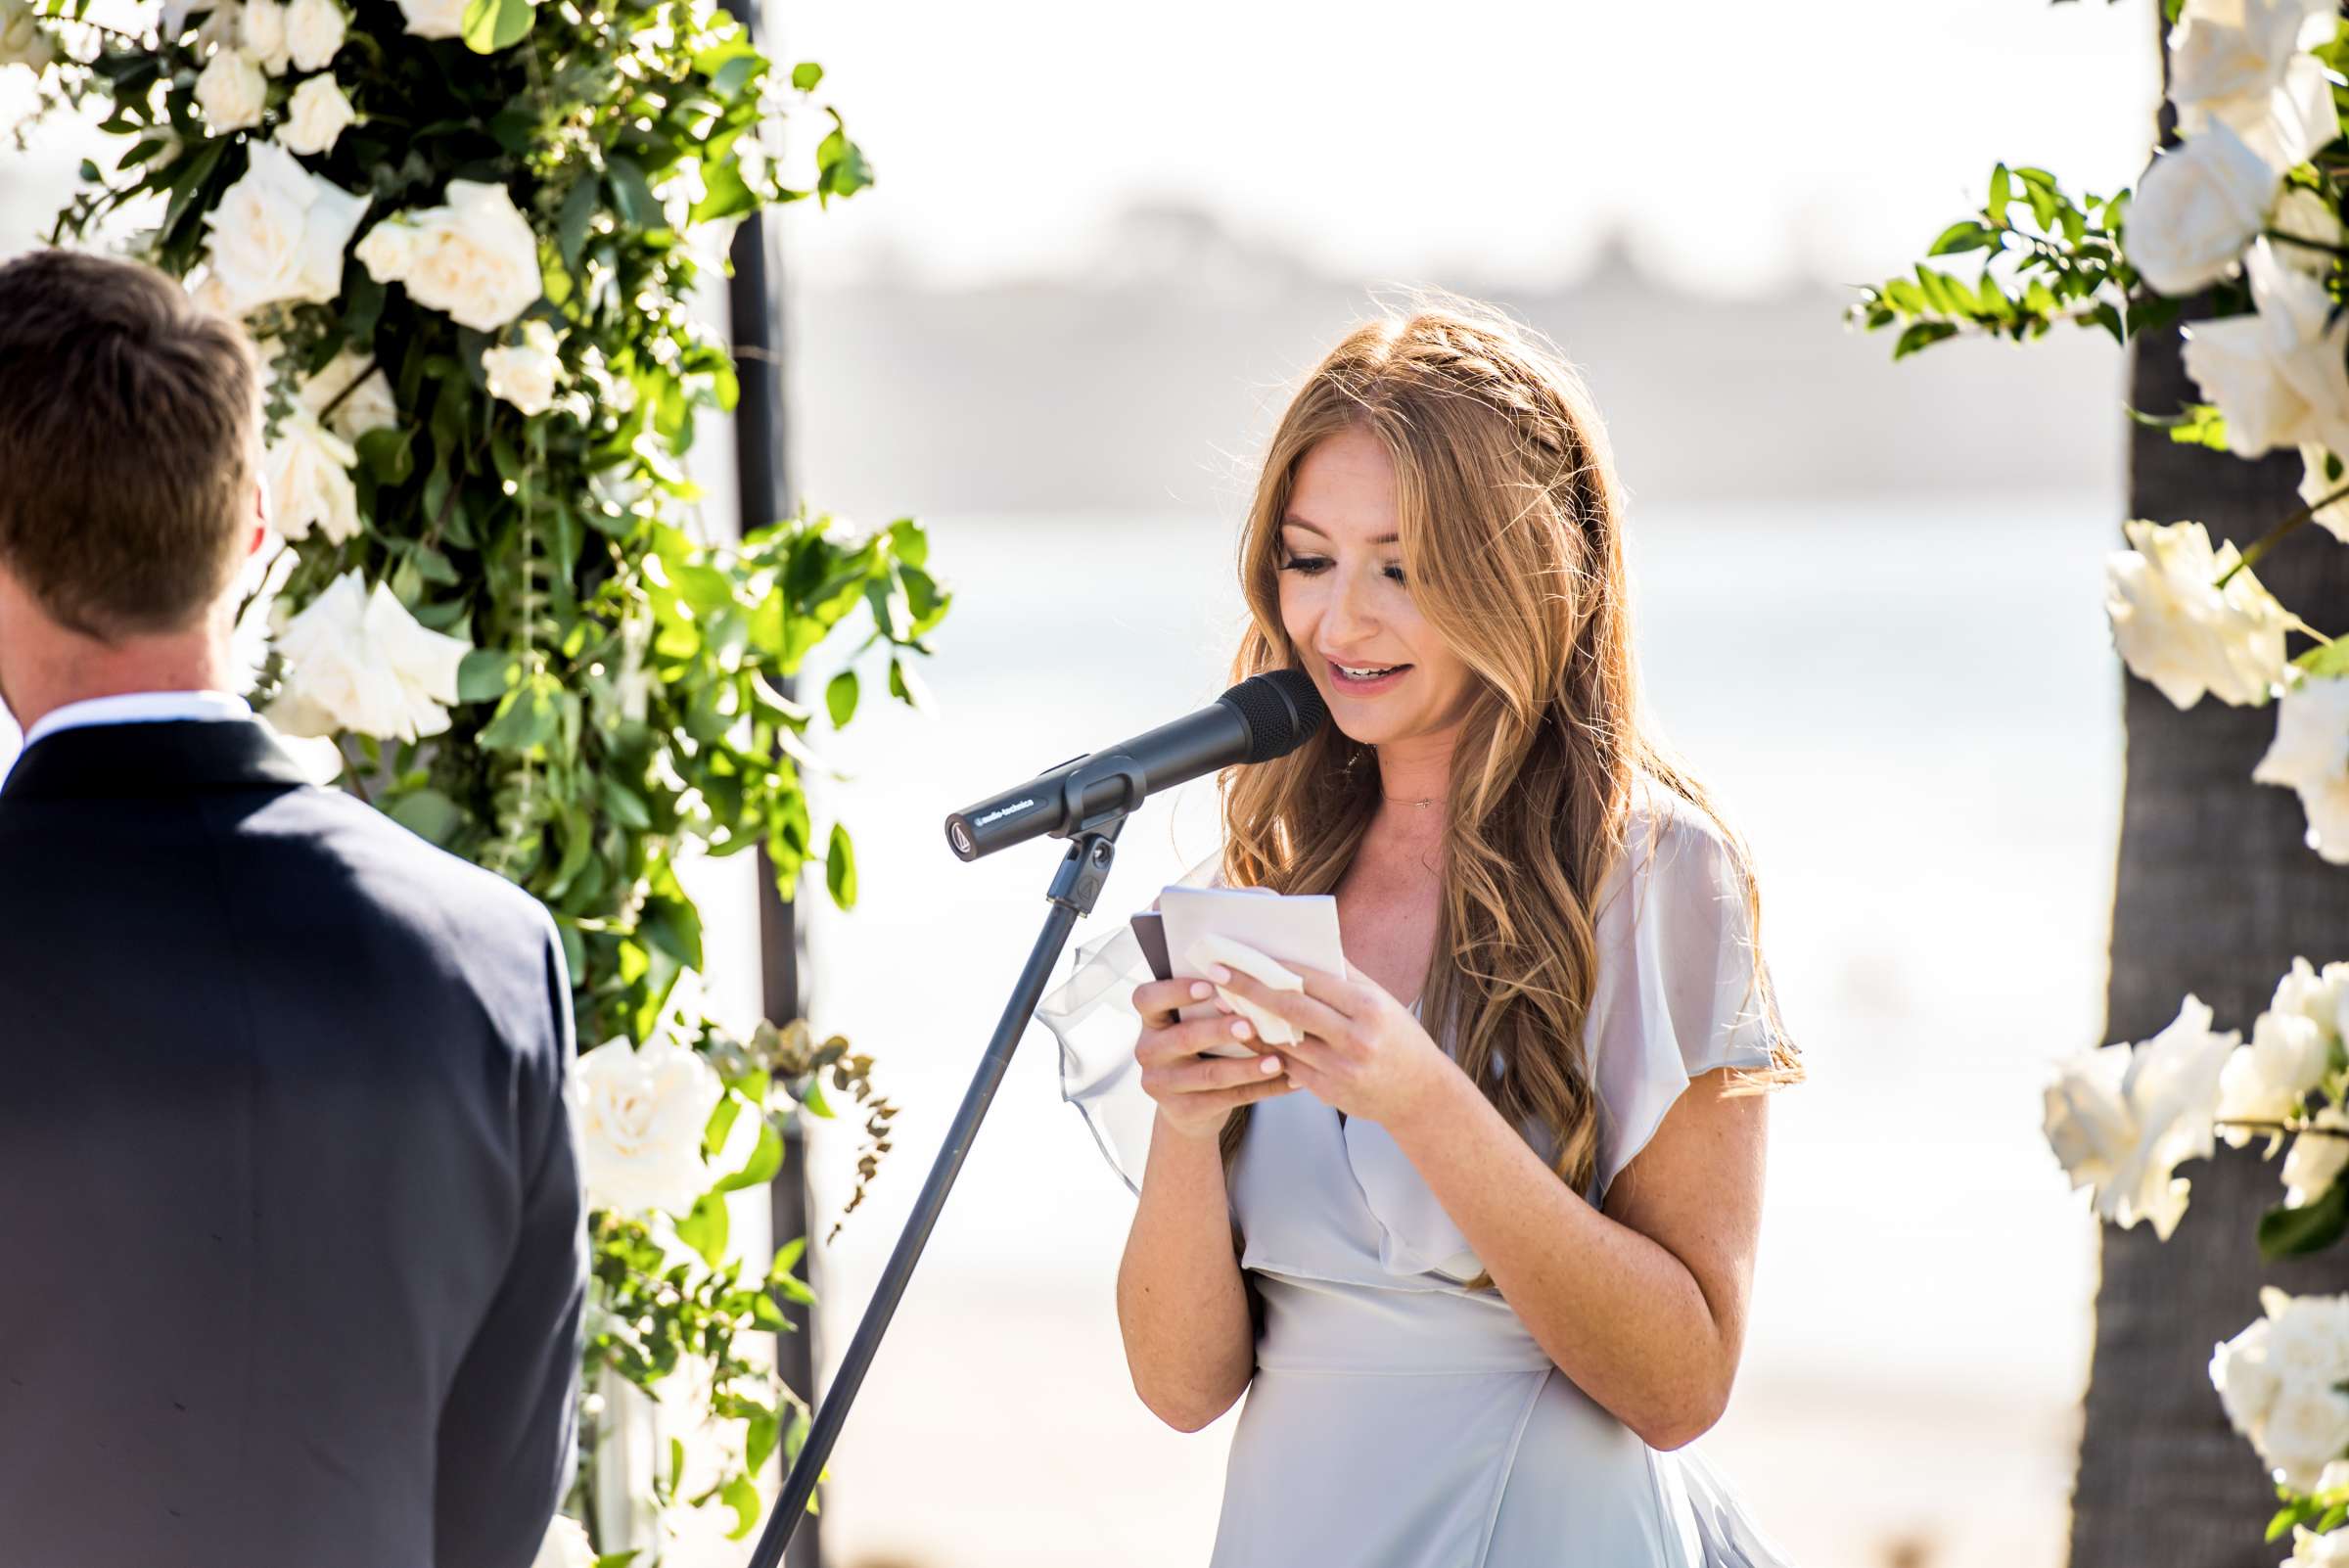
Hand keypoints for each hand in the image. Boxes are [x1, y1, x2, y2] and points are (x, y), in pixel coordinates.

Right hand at [1130, 976, 1297, 1142]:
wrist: (1188, 1106)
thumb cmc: (1200, 1047)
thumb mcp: (1193, 1024)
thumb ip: (1212, 1004)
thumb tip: (1257, 978)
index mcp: (1151, 1020)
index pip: (1147, 999)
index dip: (1175, 991)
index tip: (1209, 986)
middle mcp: (1148, 1051)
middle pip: (1183, 1038)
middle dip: (1219, 1031)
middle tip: (1250, 1026)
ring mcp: (1162, 1084)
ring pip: (1210, 1074)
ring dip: (1248, 1067)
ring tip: (1278, 1061)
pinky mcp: (1184, 1111)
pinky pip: (1228, 1099)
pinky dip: (1262, 1089)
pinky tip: (1288, 1081)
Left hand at [1204, 960, 1453, 1129]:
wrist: (1420, 1095)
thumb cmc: (1399, 1038)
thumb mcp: (1382, 1000)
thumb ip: (1345, 975)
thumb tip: (1307, 943)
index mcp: (1369, 1008)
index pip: (1311, 980)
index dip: (1272, 966)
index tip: (1241, 954)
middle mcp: (1355, 1039)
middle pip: (1289, 1009)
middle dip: (1248, 988)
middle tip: (1216, 973)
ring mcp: (1340, 1070)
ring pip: (1280, 1040)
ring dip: (1246, 1019)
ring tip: (1219, 1000)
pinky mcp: (1327, 1092)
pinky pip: (1285, 1065)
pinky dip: (1261, 1048)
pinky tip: (1242, 1032)